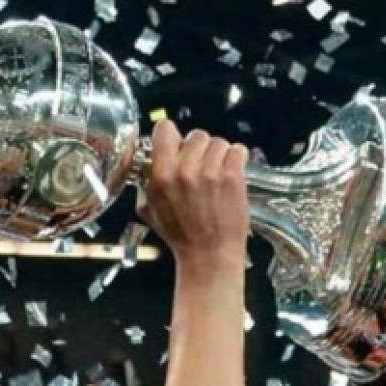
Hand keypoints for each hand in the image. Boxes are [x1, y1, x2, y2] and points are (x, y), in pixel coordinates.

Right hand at [140, 121, 249, 272]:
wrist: (209, 256)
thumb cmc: (182, 237)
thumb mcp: (150, 210)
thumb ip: (147, 183)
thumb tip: (147, 165)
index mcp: (161, 175)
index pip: (165, 129)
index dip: (173, 136)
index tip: (178, 144)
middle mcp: (184, 171)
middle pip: (196, 135)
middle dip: (200, 149)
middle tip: (202, 167)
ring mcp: (210, 173)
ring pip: (219, 142)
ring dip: (220, 155)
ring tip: (219, 174)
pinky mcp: (232, 178)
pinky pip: (238, 150)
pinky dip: (237, 159)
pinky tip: (232, 172)